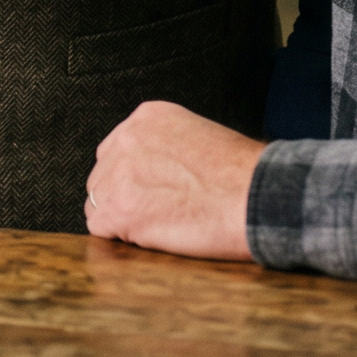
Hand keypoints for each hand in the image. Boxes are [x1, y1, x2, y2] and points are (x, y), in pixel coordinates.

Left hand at [83, 101, 262, 261]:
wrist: (258, 197)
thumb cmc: (244, 175)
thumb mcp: (199, 136)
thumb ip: (168, 146)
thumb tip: (153, 171)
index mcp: (147, 118)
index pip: (118, 149)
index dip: (133, 177)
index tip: (152, 192)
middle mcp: (127, 138)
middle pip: (103, 174)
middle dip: (122, 195)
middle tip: (156, 213)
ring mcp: (119, 173)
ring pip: (98, 201)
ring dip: (121, 217)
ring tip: (157, 227)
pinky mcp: (119, 210)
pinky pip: (99, 227)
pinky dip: (119, 238)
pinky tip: (148, 238)